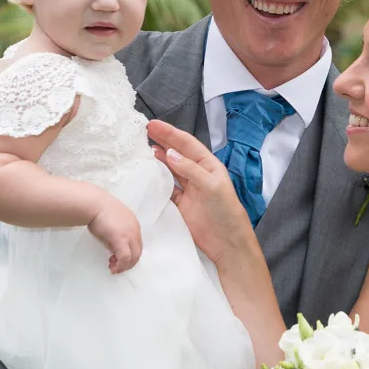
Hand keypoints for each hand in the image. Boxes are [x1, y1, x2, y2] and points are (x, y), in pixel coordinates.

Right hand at [87, 196, 141, 273]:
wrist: (94, 204)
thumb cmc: (99, 210)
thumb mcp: (113, 222)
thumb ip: (117, 233)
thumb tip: (114, 247)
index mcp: (134, 224)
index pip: (137, 243)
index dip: (129, 253)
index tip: (117, 257)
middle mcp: (135, 230)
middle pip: (138, 252)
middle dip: (129, 262)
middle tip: (117, 266)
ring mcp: (130, 235)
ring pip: (134, 257)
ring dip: (125, 266)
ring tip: (114, 268)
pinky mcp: (121, 240)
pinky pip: (125, 258)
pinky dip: (121, 266)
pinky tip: (114, 269)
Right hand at [147, 120, 254, 263]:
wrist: (226, 243)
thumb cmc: (226, 212)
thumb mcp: (212, 186)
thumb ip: (190, 170)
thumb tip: (169, 153)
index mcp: (209, 165)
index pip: (187, 145)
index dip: (170, 134)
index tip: (153, 125)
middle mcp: (198, 174)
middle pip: (177, 154)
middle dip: (162, 141)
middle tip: (144, 131)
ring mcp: (188, 189)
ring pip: (170, 169)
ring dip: (158, 159)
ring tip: (143, 149)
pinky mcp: (180, 205)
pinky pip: (166, 188)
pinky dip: (156, 181)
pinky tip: (147, 174)